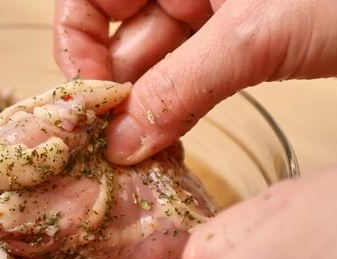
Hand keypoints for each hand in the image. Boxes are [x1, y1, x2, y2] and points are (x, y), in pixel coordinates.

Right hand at [54, 0, 336, 163]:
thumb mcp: (258, 36)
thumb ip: (181, 88)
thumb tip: (123, 139)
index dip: (78, 47)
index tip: (92, 101)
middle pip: (121, 40)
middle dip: (115, 95)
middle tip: (113, 152)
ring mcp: (218, 19)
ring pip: (158, 70)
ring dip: (146, 115)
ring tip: (139, 161)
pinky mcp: (248, 52)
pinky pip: (193, 87)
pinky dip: (180, 118)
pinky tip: (170, 149)